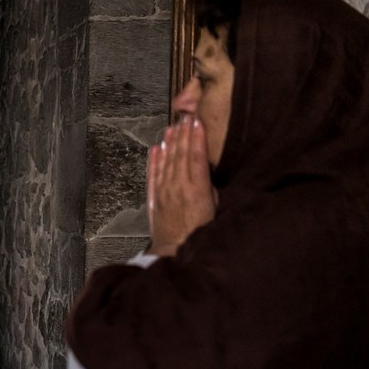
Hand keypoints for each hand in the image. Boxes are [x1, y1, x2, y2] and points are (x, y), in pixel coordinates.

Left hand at [147, 118, 216, 256]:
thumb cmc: (199, 233)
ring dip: (170, 142)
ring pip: (166, 161)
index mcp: (197, 189)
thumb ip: (210, 188)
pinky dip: (154, 160)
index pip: (196, 156)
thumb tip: (208, 170)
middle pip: (180, 154)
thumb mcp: (214, 209)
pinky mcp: (154, 199)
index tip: (198, 122)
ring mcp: (164, 192)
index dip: (197, 137)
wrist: (174, 251)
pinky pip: (153, 175)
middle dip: (184, 134)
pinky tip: (156, 148)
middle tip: (186, 117)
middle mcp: (178, 186)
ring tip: (173, 126)